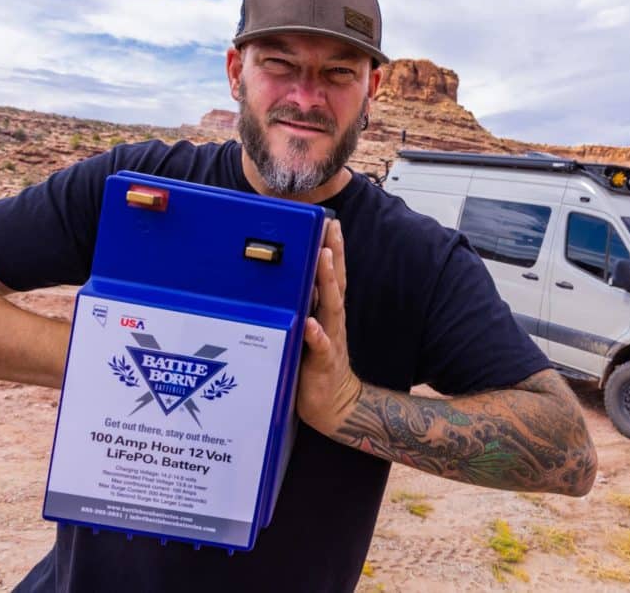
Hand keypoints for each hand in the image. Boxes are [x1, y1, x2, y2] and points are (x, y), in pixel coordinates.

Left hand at [297, 220, 362, 436]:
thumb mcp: (308, 331)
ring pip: (331, 308)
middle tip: (332, 230)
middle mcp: (333, 322)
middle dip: (334, 256)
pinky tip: (312, 324)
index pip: (333, 276)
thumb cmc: (317, 365)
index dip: (334, 250)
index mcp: (329, 313)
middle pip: (336, 283)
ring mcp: (331, 341)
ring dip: (328, 283)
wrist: (334, 405)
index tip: (332, 224)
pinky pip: (320, 347)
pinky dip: (317, 335)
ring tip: (324, 260)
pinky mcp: (323, 363)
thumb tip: (292, 282)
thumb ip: (305, 308)